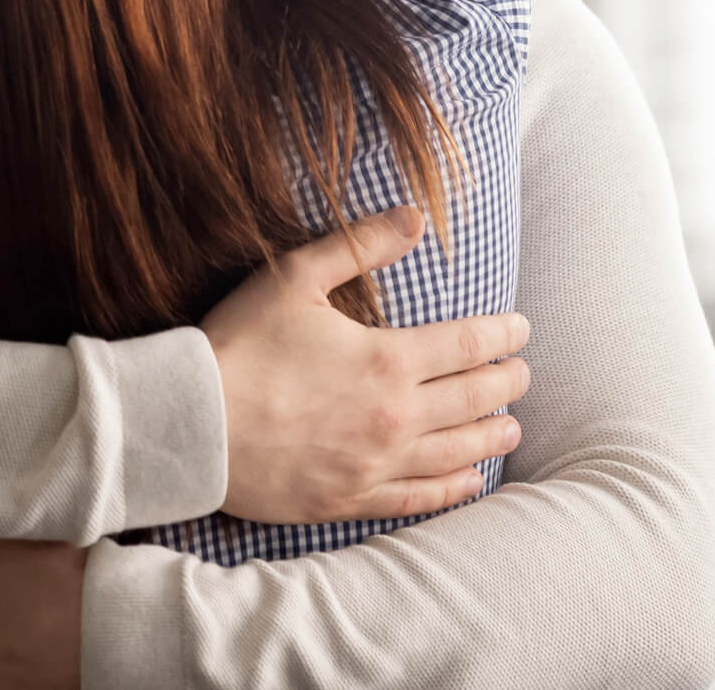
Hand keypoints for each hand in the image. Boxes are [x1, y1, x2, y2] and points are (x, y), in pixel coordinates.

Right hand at [204, 206, 531, 524]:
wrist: (191, 424)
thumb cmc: (239, 345)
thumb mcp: (295, 278)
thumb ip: (360, 244)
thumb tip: (415, 216)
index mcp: (388, 359)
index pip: (470, 345)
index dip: (503, 336)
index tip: (521, 330)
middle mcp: (395, 416)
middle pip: (474, 398)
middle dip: (506, 383)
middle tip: (523, 374)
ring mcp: (376, 464)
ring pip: (456, 451)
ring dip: (491, 435)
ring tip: (512, 428)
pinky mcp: (351, 498)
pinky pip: (418, 498)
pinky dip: (453, 489)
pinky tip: (471, 480)